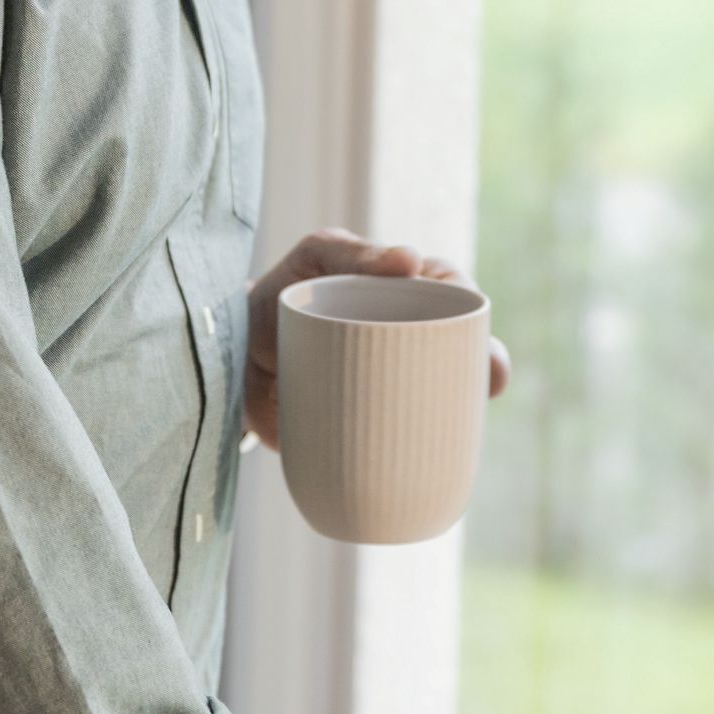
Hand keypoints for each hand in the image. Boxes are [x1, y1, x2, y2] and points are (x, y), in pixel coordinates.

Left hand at [245, 226, 512, 447]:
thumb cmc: (275, 298)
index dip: (474, 318)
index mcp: (398, 299)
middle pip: (457, 352)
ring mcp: (385, 386)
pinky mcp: (365, 427)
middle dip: (484, 363)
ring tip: (472, 415)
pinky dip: (425, 450)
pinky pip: (405, 438)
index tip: (477, 333)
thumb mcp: (314, 259)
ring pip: (440, 397)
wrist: (223, 361)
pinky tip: (439, 460)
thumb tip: (412, 260)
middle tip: (490, 377)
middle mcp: (401, 342)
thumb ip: (353, 253)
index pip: (451, 301)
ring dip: (464, 408)